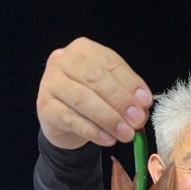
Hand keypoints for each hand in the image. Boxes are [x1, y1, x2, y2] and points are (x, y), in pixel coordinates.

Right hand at [36, 37, 152, 149]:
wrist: (63, 120)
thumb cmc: (91, 100)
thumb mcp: (110, 91)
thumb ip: (126, 94)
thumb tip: (142, 106)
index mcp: (84, 50)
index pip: (111, 63)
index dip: (130, 84)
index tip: (146, 103)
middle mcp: (64, 60)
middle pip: (96, 80)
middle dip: (120, 102)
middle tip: (137, 121)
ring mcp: (50, 82)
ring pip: (83, 100)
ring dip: (109, 119)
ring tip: (126, 134)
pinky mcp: (45, 106)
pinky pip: (71, 119)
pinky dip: (92, 131)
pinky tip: (108, 139)